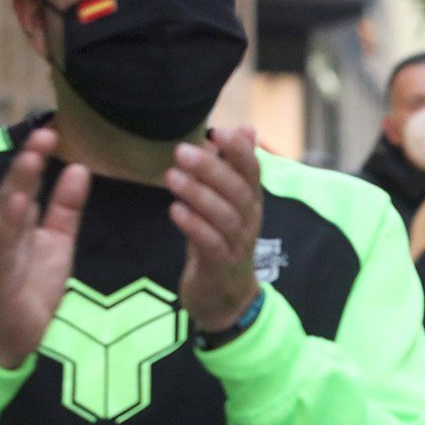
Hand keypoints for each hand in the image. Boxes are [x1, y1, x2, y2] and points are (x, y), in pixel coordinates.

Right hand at [0, 127, 88, 368]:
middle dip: (28, 162)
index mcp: (19, 220)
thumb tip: (79, 168)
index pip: (28, 181)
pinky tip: (17, 205)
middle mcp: (4, 230)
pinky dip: (9, 224)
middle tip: (44, 134)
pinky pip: (4, 246)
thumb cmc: (33, 282)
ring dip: (17, 185)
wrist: (17, 332)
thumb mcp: (58, 239)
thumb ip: (66, 206)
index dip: (38, 155)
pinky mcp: (0, 274)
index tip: (53, 129)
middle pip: (14, 189)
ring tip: (30, 160)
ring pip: (6, 213)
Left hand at [169, 127, 263, 331]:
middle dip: (212, 169)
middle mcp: (249, 220)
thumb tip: (247, 128)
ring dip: (198, 195)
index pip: (252, 171)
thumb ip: (233, 166)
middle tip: (181, 151)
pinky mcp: (221, 265)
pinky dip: (194, 226)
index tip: (219, 132)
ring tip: (171, 177)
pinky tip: (175, 211)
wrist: (225, 296)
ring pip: (224, 216)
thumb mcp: (228, 202)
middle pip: (237, 191)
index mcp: (251, 201)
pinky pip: (210, 243)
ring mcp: (238, 244)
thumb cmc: (222, 241)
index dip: (240, 151)